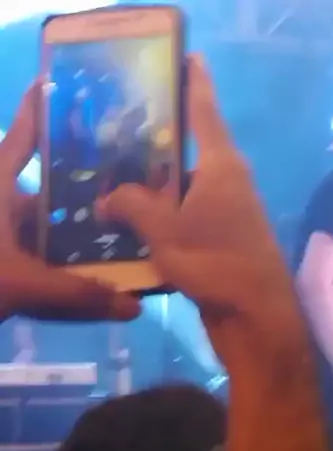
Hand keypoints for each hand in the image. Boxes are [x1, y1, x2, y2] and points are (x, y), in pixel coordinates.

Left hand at [0, 84, 139, 322]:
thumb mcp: (18, 284)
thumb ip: (77, 294)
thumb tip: (135, 305)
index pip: (21, 137)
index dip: (38, 109)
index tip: (57, 80)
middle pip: (41, 183)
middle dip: (79, 179)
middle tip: (126, 175)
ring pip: (38, 222)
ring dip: (71, 226)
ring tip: (121, 225)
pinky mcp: (0, 258)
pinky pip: (33, 251)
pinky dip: (57, 257)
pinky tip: (90, 265)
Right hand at [98, 56, 303, 376]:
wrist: (257, 316)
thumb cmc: (215, 262)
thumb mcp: (164, 231)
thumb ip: (132, 206)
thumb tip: (109, 197)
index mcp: (222, 166)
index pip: (205, 113)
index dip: (196, 84)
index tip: (191, 58)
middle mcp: (230, 181)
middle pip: (193, 148)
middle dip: (162, 137)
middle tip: (124, 125)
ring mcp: (231, 211)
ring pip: (189, 185)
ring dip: (160, 181)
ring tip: (119, 174)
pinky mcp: (226, 239)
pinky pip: (190, 213)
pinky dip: (167, 211)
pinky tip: (137, 220)